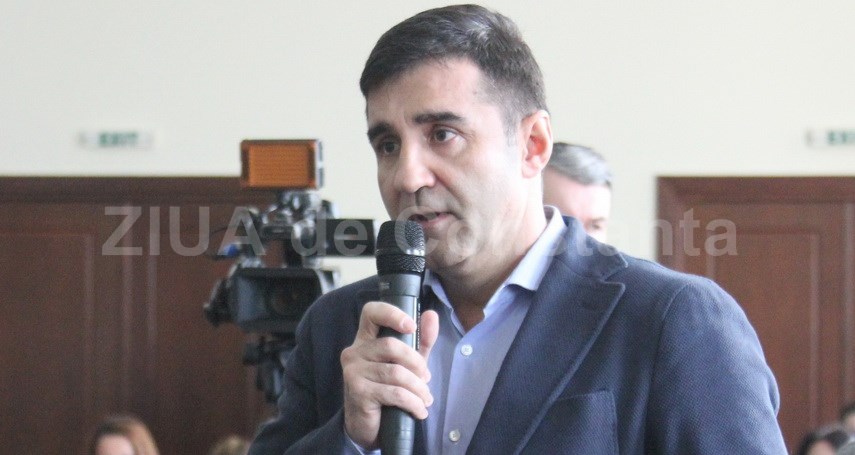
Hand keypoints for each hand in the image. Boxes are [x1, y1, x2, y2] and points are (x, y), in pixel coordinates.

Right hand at [340, 301, 438, 448]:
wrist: (366, 426)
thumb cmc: (386, 390)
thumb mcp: (407, 364)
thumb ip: (420, 341)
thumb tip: (431, 315)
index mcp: (365, 340)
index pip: (371, 313)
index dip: (391, 314)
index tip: (411, 326)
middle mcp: (354, 352)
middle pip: (391, 345)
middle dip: (416, 363)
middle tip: (426, 379)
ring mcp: (353, 372)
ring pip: (396, 372)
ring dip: (418, 388)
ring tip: (425, 399)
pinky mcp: (358, 391)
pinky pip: (394, 393)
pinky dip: (413, 403)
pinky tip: (420, 410)